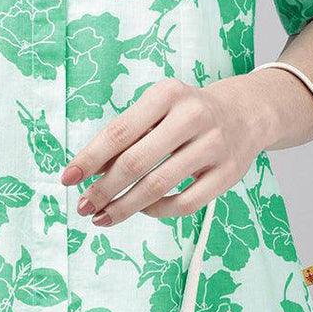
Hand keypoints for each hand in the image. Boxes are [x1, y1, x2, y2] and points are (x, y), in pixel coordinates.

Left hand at [59, 77, 264, 225]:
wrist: (244, 113)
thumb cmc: (185, 112)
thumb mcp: (157, 108)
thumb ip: (126, 135)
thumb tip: (88, 171)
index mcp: (167, 94)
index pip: (119, 131)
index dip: (90, 158)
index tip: (68, 179)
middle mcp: (192, 116)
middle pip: (137, 162)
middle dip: (104, 189)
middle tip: (82, 206)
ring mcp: (214, 146)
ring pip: (159, 186)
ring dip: (125, 206)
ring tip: (103, 217)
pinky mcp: (228, 174)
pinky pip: (186, 203)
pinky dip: (158, 211)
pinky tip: (142, 210)